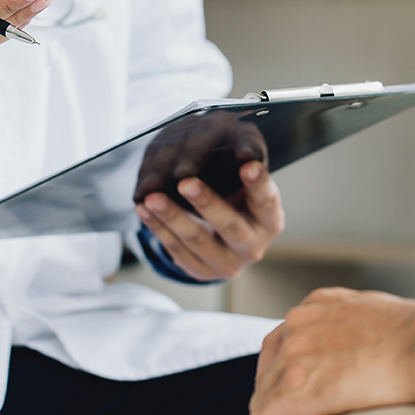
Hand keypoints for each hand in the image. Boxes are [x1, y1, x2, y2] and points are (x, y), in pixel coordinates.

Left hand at [133, 111, 283, 280]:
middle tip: (186, 183)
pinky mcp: (200, 271)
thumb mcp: (247, 187)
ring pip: (196, 239)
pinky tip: (145, 210)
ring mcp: (226, 263)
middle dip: (207, 203)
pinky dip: (158, 228)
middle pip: (229, 225)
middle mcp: (252, 246)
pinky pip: (175, 250)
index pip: (265, 199)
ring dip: (172, 216)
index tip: (248, 164)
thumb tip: (235, 144)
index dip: (257, 182)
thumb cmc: (239, 201)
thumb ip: (241, 167)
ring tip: (152, 198)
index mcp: (270, 220)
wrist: (231, 241)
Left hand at [249, 288, 414, 414]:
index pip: (286, 343)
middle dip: (290, 396)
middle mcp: (297, 321)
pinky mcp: (294, 384)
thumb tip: (359, 352)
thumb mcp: (375, 314)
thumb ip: (352, 328)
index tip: (327, 397)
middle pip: (270, 368)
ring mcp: (292, 350)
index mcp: (316, 304)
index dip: (300, 375)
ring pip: (264, 394)